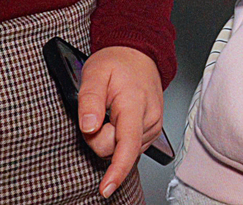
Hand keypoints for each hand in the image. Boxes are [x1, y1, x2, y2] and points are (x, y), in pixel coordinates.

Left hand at [77, 46, 164, 198]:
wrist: (139, 53)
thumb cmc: (117, 62)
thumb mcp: (95, 73)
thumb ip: (89, 101)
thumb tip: (89, 127)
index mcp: (135, 104)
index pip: (127, 144)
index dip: (117, 170)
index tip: (106, 188)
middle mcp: (149, 119)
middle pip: (117, 150)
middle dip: (99, 138)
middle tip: (96, 113)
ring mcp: (153, 126)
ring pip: (122, 150)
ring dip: (109, 137)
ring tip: (109, 112)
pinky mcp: (152, 130)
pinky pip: (128, 146)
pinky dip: (118, 137)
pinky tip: (117, 119)